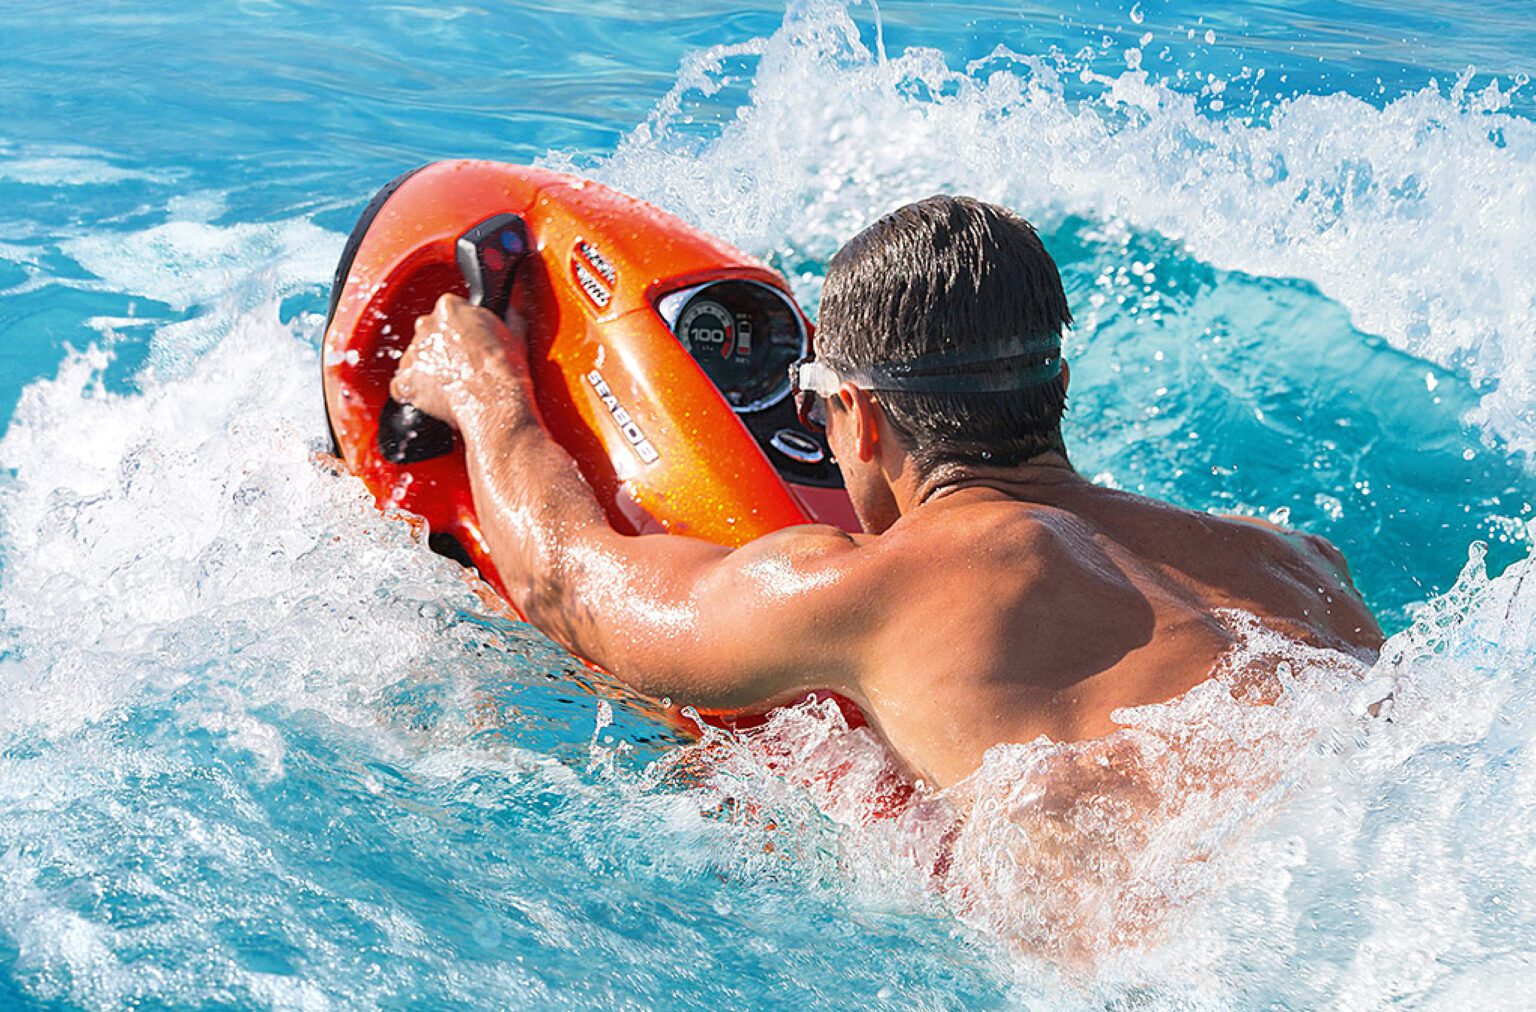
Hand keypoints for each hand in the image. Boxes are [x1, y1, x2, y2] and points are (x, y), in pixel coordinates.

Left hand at [391, 293, 529, 426]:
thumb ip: (507, 316)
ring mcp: (413, 354)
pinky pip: (401, 385)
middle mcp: (426, 326)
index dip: (460, 326)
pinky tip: (431, 395)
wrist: (494, 401)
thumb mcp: (515, 333)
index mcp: (449, 308)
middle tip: (463, 362)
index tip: (469, 339)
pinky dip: (412, 391)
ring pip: (415, 358)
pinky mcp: (406, 382)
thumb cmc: (504, 370)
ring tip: (452, 382)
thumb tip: (510, 313)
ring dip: (429, 368)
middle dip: (443, 346)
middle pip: (429, 332)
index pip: (447, 309)